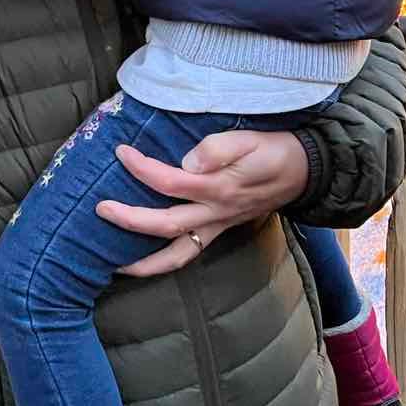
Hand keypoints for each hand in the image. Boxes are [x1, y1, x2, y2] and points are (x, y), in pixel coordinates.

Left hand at [96, 129, 309, 276]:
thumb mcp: (250, 140)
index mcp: (219, 188)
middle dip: (130, 221)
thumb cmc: (275, 151)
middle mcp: (215, 214)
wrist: (306, 172)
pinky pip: (188, 253)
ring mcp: (218, 226)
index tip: (121, 152)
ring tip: (115, 265)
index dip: (142, 168)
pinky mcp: (220, 230)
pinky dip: (165, 261)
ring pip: (177, 255)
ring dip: (145, 263)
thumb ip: (218, 149)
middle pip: (166, 226)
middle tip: (100, 209)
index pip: (170, 182)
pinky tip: (146, 258)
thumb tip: (188, 161)